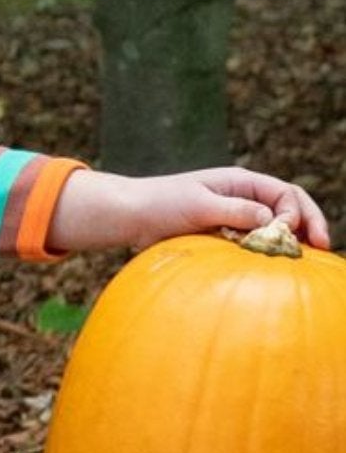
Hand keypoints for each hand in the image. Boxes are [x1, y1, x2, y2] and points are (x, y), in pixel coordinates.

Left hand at [48, 165, 331, 253]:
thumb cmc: (160, 204)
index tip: (287, 234)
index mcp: (240, 182)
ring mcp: (234, 218)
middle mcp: (242, 198)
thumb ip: (235, 211)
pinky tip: (275, 270)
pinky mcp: (223, 237)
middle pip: (288, 209)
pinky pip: (253, 245)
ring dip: (290, 242)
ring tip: (306, 260)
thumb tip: (271, 221)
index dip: (296, 212)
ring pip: (273, 229)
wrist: (129, 217)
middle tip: (323, 248)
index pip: (285, 193)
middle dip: (307, 225)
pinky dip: (266, 255)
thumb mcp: (199, 204)